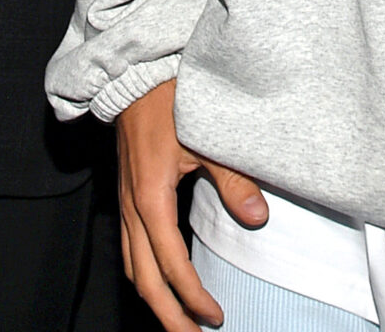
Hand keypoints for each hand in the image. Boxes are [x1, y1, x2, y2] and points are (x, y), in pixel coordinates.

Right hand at [114, 80, 264, 331]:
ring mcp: (126, 204)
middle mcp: (132, 208)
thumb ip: (234, 181)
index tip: (216, 318)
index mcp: (150, 199)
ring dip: (155, 299)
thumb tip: (258, 219)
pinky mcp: (128, 197)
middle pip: (143, 281)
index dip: (192, 298)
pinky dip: (146, 274)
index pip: (171, 266)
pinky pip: (131, 249)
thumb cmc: (171, 101)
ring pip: (132, 268)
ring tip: (180, 320)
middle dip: (168, 315)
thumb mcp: (208, 139)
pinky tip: (164, 280)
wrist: (136, 76)